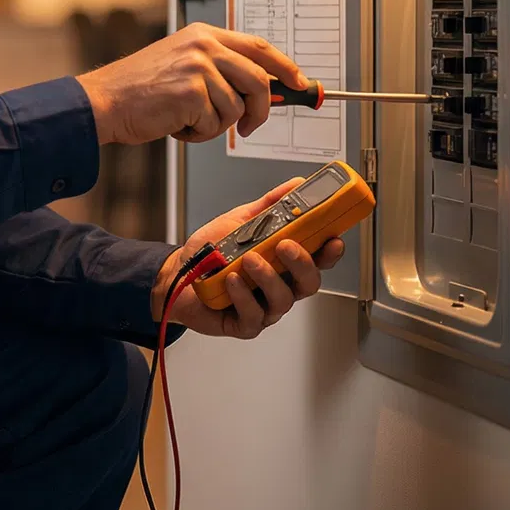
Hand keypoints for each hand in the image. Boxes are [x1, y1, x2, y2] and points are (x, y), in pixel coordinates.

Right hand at [77, 23, 308, 144]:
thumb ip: (219, 68)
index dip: (285, 66)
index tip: (300, 83)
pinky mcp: (191, 92)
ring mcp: (198, 67)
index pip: (259, 46)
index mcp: (203, 34)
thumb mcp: (181, 63)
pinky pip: (217, 124)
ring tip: (189, 121)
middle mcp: (203, 46)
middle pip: (259, 80)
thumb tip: (263, 88)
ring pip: (238, 108)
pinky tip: (177, 125)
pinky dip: (200, 133)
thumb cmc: (138, 89)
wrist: (104, 101)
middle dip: (261, 111)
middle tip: (249, 127)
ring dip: (217, 125)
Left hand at [151, 177, 345, 338]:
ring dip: (268, 277)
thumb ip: (269, 206)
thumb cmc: (210, 253)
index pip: (318, 259)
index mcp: (283, 263)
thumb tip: (296, 185)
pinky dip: (243, 296)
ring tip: (249, 260)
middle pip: (309, 283)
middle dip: (303, 264)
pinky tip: (233, 280)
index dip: (330, 251)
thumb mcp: (239, 221)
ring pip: (283, 299)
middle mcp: (279, 286)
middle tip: (285, 245)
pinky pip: (253, 315)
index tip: (333, 238)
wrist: (176, 274)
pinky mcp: (245, 324)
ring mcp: (264, 307)